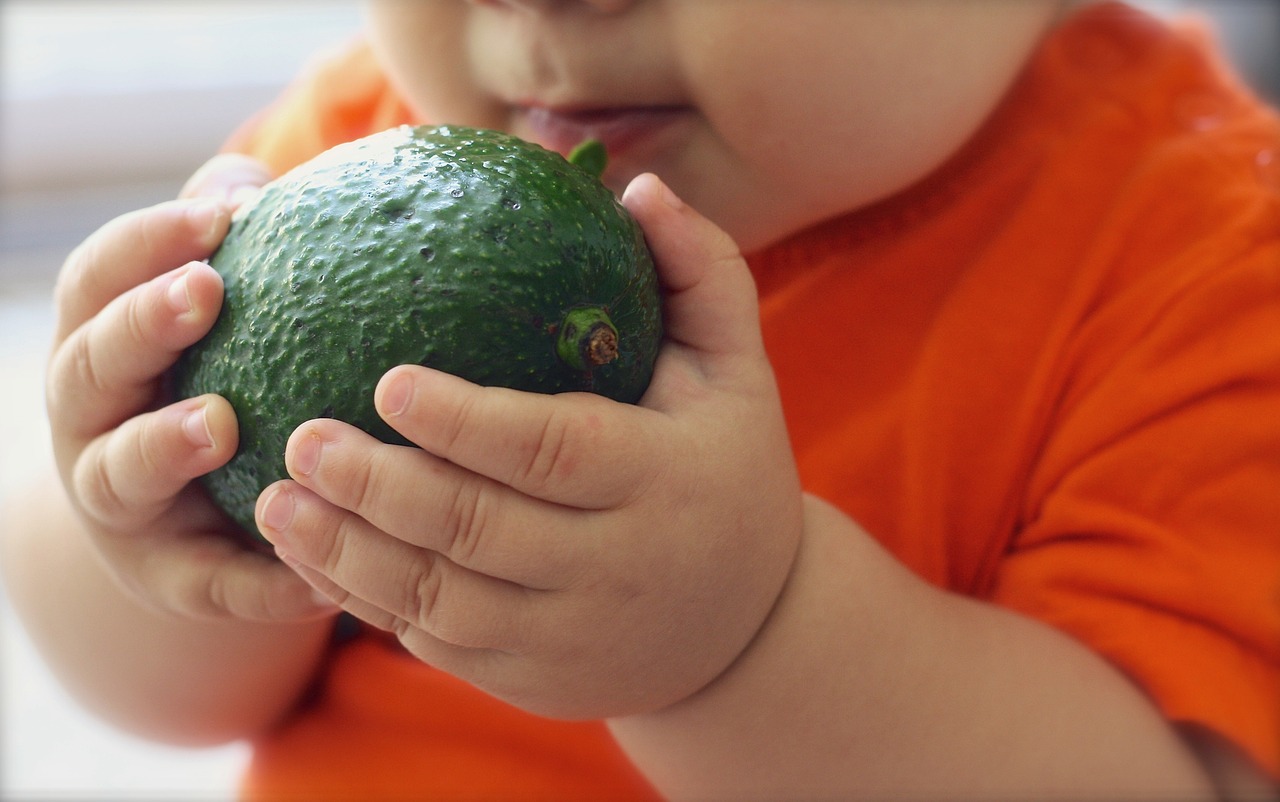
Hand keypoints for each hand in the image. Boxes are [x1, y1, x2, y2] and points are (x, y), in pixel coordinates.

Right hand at [46, 155, 334, 621]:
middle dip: (139, 325)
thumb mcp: (206, 320)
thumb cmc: (208, 383)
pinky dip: (256, 578)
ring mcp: (119, 506)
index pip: (98, 281)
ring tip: (219, 424)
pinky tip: (316, 569)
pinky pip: (208, 582)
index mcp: (99, 345)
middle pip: (90, 367)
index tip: (215, 215)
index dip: (144, 243)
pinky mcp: (167, 578)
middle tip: (205, 290)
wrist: (184, 524)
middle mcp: (90, 423)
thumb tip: (263, 182)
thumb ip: (227, 251)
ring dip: (161, 444)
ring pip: (119, 474)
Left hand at [256, 173, 804, 717]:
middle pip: (480, 531)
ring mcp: (569, 635)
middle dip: (380, 488)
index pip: (555, 450)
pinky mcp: (530, 678)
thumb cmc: (728, 470)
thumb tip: (637, 187)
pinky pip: (436, 643)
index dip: (468, 422)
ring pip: (441, 601)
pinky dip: (369, 603)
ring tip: (276, 502)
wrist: (746, 628)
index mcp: (662, 480)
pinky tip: (313, 558)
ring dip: (348, 555)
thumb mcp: (738, 371)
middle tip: (301, 437)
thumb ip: (700, 272)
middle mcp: (615, 567)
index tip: (387, 383)